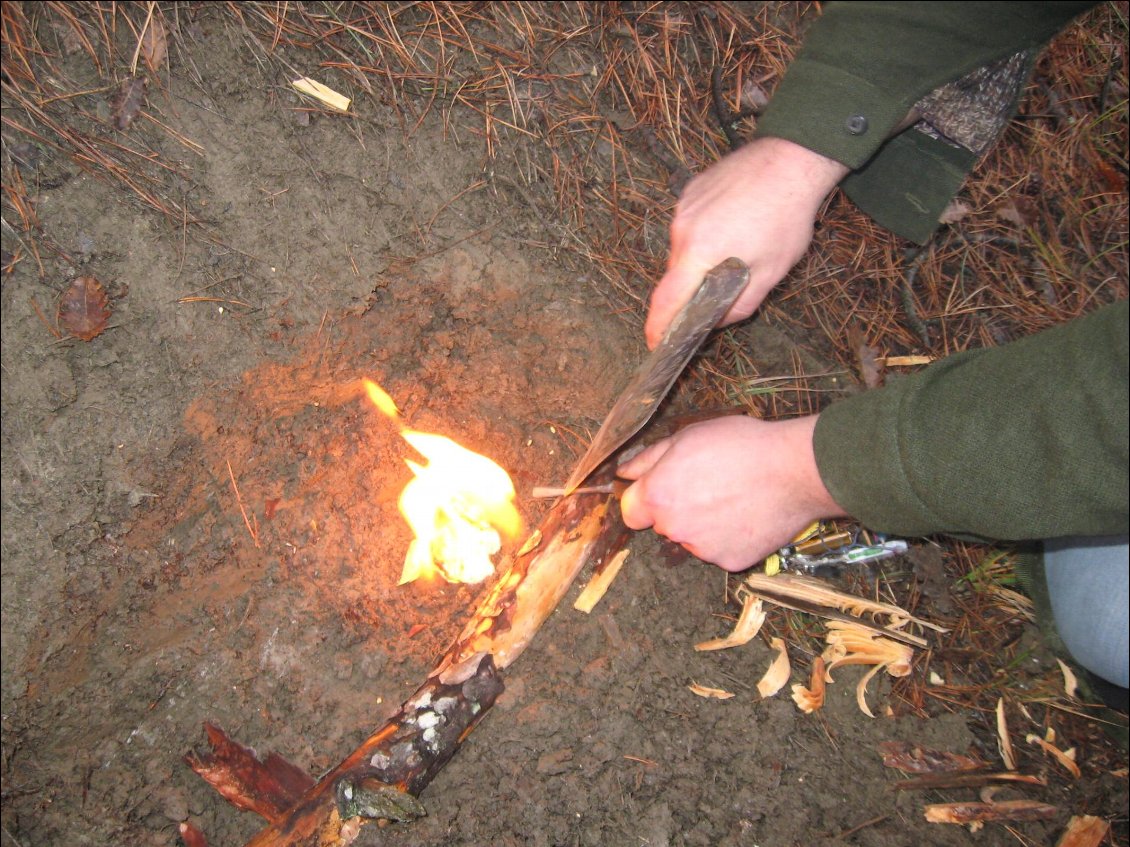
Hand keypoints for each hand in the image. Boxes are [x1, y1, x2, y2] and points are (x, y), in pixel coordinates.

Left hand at [616, 415, 844, 570]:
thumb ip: (648, 459)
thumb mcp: (688, 437)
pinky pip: (721, 550)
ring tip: (735, 497)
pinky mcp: (730, 562)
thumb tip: (624, 473)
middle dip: (679, 508)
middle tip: (710, 485)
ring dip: (705, 524)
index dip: (645, 499)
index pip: (631, 511)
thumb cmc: (742, 446)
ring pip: (693, 538)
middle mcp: (674, 528)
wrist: (794, 470)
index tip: (664, 488)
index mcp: (658, 496)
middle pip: (664, 524)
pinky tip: (748, 514)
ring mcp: (703, 549)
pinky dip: (730, 537)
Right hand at [645, 137, 848, 348]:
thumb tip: (719, 319)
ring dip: (700, 259)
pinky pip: (690, 223)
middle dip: (690, 289)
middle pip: (675, 274)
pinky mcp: (691, 189)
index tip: (654, 343)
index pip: (666, 300)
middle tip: (718, 291)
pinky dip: (705, 234)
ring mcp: (684, 206)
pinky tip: (733, 225)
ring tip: (736, 249)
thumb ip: (741, 304)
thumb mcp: (771, 272)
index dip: (657, 326)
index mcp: (698, 254)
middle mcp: (682, 230)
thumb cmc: (786, 217)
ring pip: (683, 248)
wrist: (791, 159)